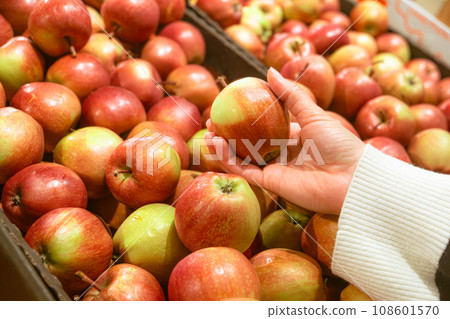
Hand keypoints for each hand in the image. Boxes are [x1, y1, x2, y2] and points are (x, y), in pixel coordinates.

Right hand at [205, 68, 364, 214]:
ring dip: (222, 147)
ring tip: (208, 133)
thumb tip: (269, 70)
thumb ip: (290, 94)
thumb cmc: (338, 143)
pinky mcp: (270, 183)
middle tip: (210, 122)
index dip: (244, 118)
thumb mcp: (313, 113)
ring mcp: (274, 169)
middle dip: (228, 134)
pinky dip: (228, 159)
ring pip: (242, 158)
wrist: (350, 177)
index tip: (227, 106)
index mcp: (292, 136)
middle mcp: (281, 153)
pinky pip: (244, 170)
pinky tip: (216, 145)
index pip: (263, 126)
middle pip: (247, 142)